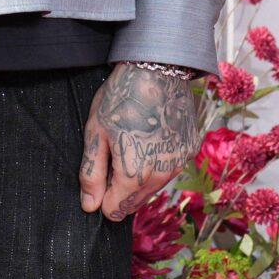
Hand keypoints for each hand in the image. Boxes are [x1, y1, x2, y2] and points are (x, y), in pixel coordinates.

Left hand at [79, 63, 205, 221]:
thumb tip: (90, 206)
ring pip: (152, 188)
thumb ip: (92, 173)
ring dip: (138, 178)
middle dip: (118, 189)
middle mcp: (161, 175)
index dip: (101, 195)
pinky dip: (155, 163)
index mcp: (135, 174)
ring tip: (129, 143)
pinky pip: (167, 170)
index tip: (98, 172)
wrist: (158, 68)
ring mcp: (178, 163)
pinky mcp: (188, 150)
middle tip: (111, 154)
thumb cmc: (121, 97)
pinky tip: (148, 138)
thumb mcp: (95, 132)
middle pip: (134, 203)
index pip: (114, 210)